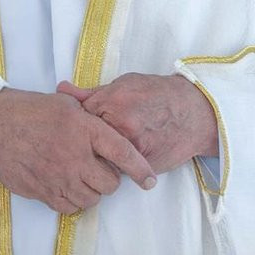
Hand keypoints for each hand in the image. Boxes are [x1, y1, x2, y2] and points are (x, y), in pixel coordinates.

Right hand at [0, 88, 156, 214]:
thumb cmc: (32, 111)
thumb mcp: (67, 105)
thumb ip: (92, 118)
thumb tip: (114, 132)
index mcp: (84, 128)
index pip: (122, 152)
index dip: (140, 169)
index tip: (150, 180)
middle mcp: (75, 156)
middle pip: (110, 184)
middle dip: (109, 178)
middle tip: (99, 168)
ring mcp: (59, 177)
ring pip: (92, 199)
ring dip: (92, 190)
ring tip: (80, 175)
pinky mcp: (44, 193)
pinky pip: (71, 208)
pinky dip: (74, 200)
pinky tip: (66, 185)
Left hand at [57, 73, 217, 172]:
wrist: (193, 112)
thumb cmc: (157, 94)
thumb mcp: (124, 85)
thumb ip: (92, 93)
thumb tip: (61, 89)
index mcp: (112, 101)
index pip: (79, 118)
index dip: (79, 125)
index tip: (81, 127)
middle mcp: (120, 124)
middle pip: (88, 142)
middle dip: (88, 143)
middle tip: (90, 142)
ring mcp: (132, 146)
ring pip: (102, 159)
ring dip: (101, 157)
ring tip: (106, 150)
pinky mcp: (142, 164)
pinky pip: (120, 170)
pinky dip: (117, 166)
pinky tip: (121, 158)